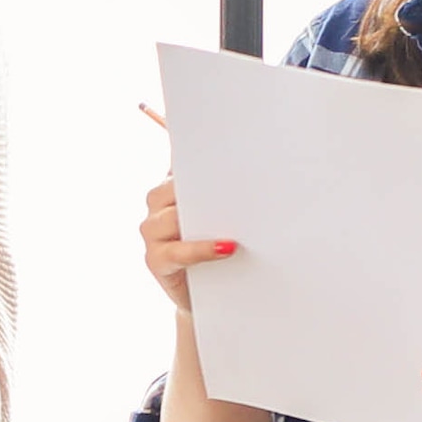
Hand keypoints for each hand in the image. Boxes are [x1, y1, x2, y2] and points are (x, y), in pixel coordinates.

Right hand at [138, 104, 233, 308]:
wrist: (212, 299)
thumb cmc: (224, 252)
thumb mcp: (230, 213)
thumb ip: (236, 186)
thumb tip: (270, 148)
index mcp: (174, 184)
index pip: (181, 155)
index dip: (185, 135)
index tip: (212, 121)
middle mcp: (158, 203)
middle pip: (173, 185)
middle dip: (202, 182)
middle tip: (236, 178)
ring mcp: (152, 231)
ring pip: (170, 216)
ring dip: (203, 218)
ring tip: (236, 221)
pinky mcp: (155, 260)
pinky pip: (176, 250)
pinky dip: (201, 248)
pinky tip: (227, 246)